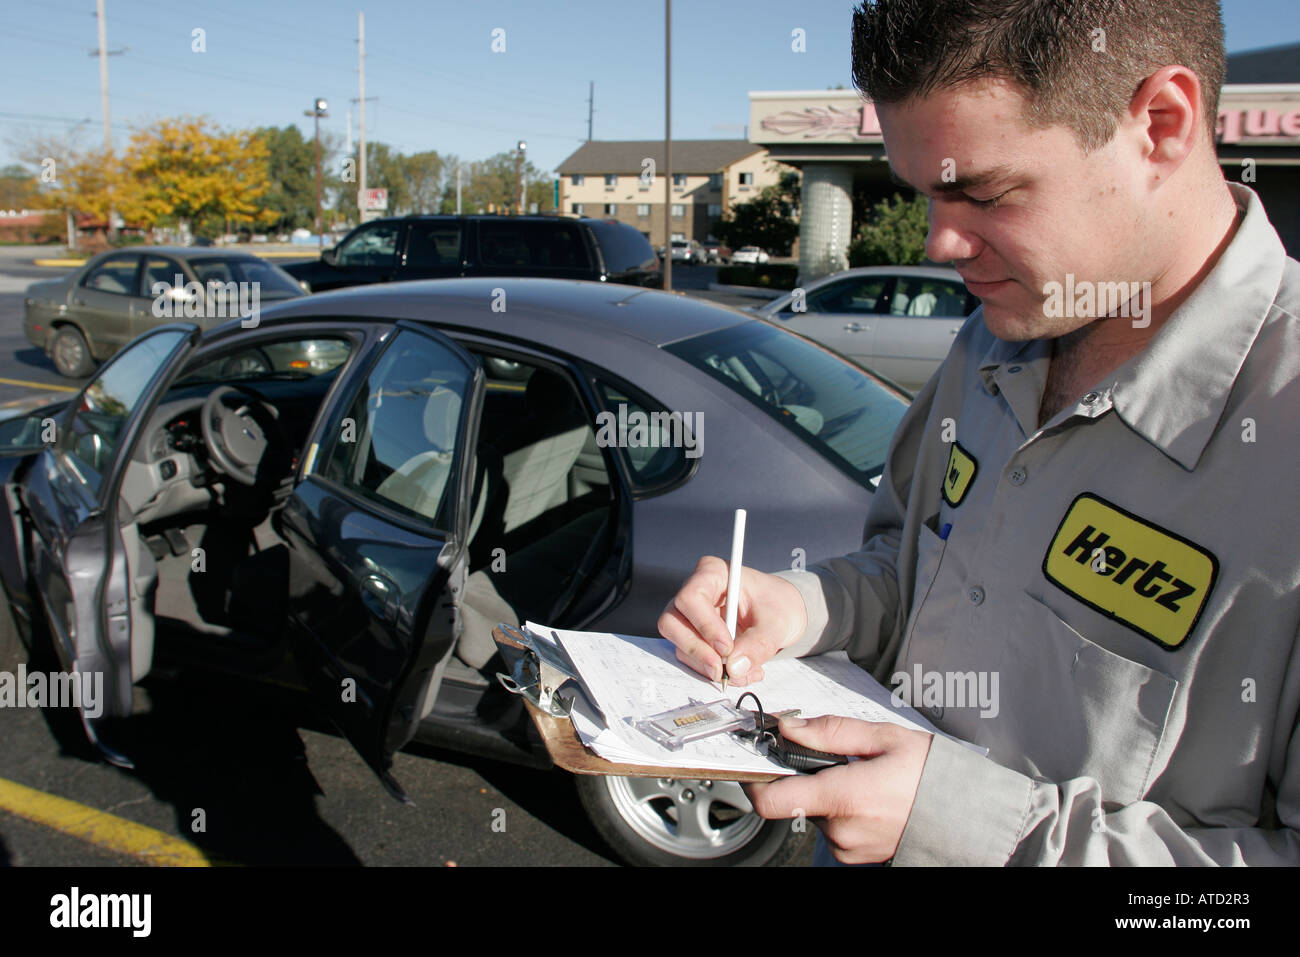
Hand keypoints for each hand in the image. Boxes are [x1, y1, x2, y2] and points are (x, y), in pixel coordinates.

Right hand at [657, 556, 806, 685]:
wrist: (781, 614)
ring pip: (679, 645)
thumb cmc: (778, 604)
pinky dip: (713, 672)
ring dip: (707, 666)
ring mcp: (690, 617)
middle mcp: (695, 593)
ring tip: (743, 673)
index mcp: (712, 573)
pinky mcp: (694, 638)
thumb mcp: (778, 622)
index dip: (705, 625)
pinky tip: (740, 673)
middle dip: (696, 650)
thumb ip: (758, 643)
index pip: (691, 597)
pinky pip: (692, 659)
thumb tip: (735, 668)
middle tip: (722, 670)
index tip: (727, 647)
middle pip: (672, 622)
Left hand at [746, 716, 932, 863]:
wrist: (970, 815)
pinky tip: (869, 796)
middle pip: (796, 801)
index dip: (754, 780)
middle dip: (806, 777)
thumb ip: (831, 732)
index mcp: (844, 798)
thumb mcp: (884, 738)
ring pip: (816, 814)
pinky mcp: (858, 858)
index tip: (754, 760)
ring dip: (828, 793)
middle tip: (836, 758)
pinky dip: (842, 810)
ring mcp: (849, 850)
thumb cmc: (931, 774)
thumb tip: (788, 727)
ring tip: (863, 777)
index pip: (771, 800)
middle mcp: (841, 831)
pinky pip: (834, 829)